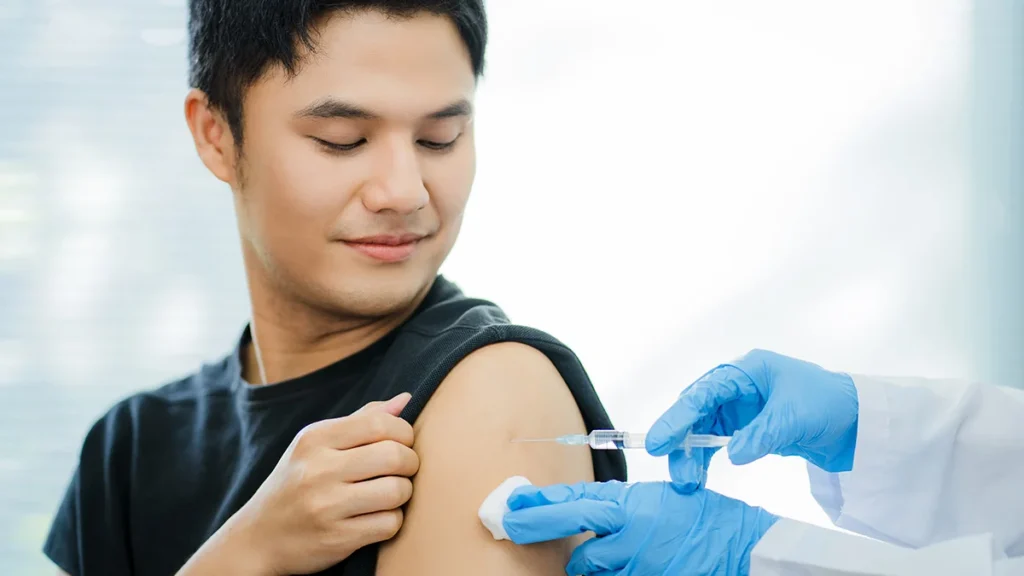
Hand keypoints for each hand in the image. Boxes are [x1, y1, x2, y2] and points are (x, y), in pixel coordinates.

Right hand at [221, 393, 419, 574]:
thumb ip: (360, 420)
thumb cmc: (296, 484)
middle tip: (403, 471)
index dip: (405, 433)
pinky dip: (392, 521)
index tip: (403, 444)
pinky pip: (389, 524)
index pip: (380, 423)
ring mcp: (326, 506)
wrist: (257, 539)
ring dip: (403, 494)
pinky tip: (377, 518)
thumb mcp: (316, 445)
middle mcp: (318, 470)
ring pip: (397, 491)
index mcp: (315, 439)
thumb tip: (405, 400)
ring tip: (389, 494)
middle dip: (411, 463)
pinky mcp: (337, 538)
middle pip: (394, 456)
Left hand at [503, 481, 777, 575]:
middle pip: (574, 544)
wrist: (745, 549)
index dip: (539, 506)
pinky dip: (619, 574)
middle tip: (517, 529)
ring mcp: (636, 566)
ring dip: (597, 565)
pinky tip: (641, 563)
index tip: (512, 507)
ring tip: (623, 554)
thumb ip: (623, 505)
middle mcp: (628, 536)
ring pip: (594, 570)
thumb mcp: (660, 498)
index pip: (573, 503)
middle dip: (548, 537)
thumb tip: (591, 506)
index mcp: (631, 505)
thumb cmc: (706, 519)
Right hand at [645, 349, 858, 489]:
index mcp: (747, 371)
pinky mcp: (749, 429)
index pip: (704, 393)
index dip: (678, 417)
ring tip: (686, 480)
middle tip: (672, 466)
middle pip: (697, 411)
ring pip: (703, 430)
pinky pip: (718, 443)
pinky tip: (698, 475)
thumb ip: (761, 434)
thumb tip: (731, 454)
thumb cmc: (831, 403)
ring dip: (691, 454)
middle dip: (681, 439)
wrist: (860, 422)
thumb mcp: (794, 416)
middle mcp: (738, 387)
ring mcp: (742, 409)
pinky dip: (706, 459)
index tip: (659, 442)